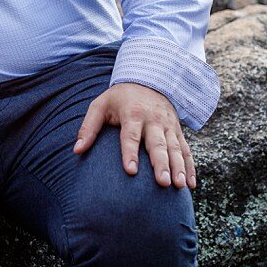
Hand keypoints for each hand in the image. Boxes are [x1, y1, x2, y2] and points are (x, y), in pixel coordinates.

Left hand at [73, 83, 194, 188]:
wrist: (148, 80)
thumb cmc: (119, 98)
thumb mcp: (100, 105)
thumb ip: (88, 127)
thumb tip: (76, 150)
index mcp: (133, 114)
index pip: (131, 135)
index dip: (130, 153)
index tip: (130, 171)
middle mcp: (153, 120)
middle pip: (158, 144)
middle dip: (161, 163)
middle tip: (163, 182)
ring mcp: (168, 126)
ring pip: (175, 148)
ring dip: (178, 167)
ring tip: (179, 185)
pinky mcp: (178, 131)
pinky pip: (185, 150)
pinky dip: (189, 167)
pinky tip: (190, 184)